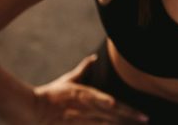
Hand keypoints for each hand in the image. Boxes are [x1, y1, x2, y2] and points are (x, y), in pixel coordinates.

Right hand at [31, 54, 148, 123]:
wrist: (32, 108)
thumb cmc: (52, 94)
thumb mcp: (69, 80)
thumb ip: (83, 69)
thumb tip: (93, 58)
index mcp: (88, 95)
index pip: (114, 103)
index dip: (129, 110)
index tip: (143, 114)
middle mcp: (87, 108)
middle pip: (114, 115)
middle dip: (130, 118)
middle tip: (146, 120)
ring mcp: (81, 121)